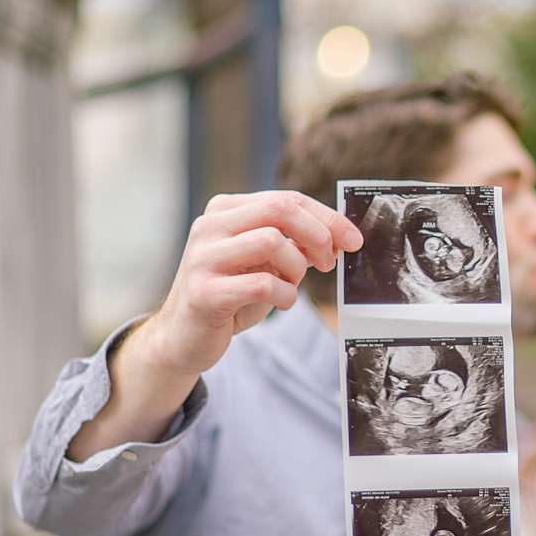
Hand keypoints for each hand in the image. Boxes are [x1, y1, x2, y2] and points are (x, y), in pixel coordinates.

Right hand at [70, 192, 361, 460]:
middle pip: (279, 210)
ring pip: (272, 242)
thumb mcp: (261, 261)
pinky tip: (280, 303)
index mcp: (224, 211)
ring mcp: (202, 258)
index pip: (285, 198)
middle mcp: (209, 227)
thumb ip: (291, 242)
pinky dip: (284, 296)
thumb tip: (338, 234)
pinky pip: (262, 285)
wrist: (182, 337)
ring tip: (290, 287)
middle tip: (329, 262)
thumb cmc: (229, 296)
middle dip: (318, 234)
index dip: (327, 217)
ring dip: (296, 268)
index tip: (352, 240)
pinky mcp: (203, 293)